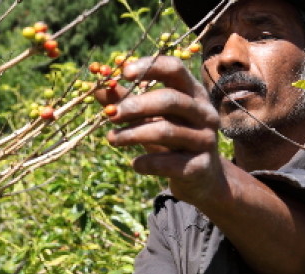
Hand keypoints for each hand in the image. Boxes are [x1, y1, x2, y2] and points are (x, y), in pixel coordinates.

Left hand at [95, 56, 225, 205]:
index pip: (175, 68)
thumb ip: (127, 101)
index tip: (123, 73)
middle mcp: (204, 113)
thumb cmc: (171, 138)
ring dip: (133, 134)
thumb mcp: (151, 117)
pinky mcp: (199, 166)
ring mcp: (206, 139)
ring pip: (166, 131)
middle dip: (136, 106)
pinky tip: (135, 164)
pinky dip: (146, 162)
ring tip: (112, 139)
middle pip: (170, 100)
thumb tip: (98, 89)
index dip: (149, 67)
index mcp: (193, 92)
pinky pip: (167, 162)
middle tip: (111, 115)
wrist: (199, 176)